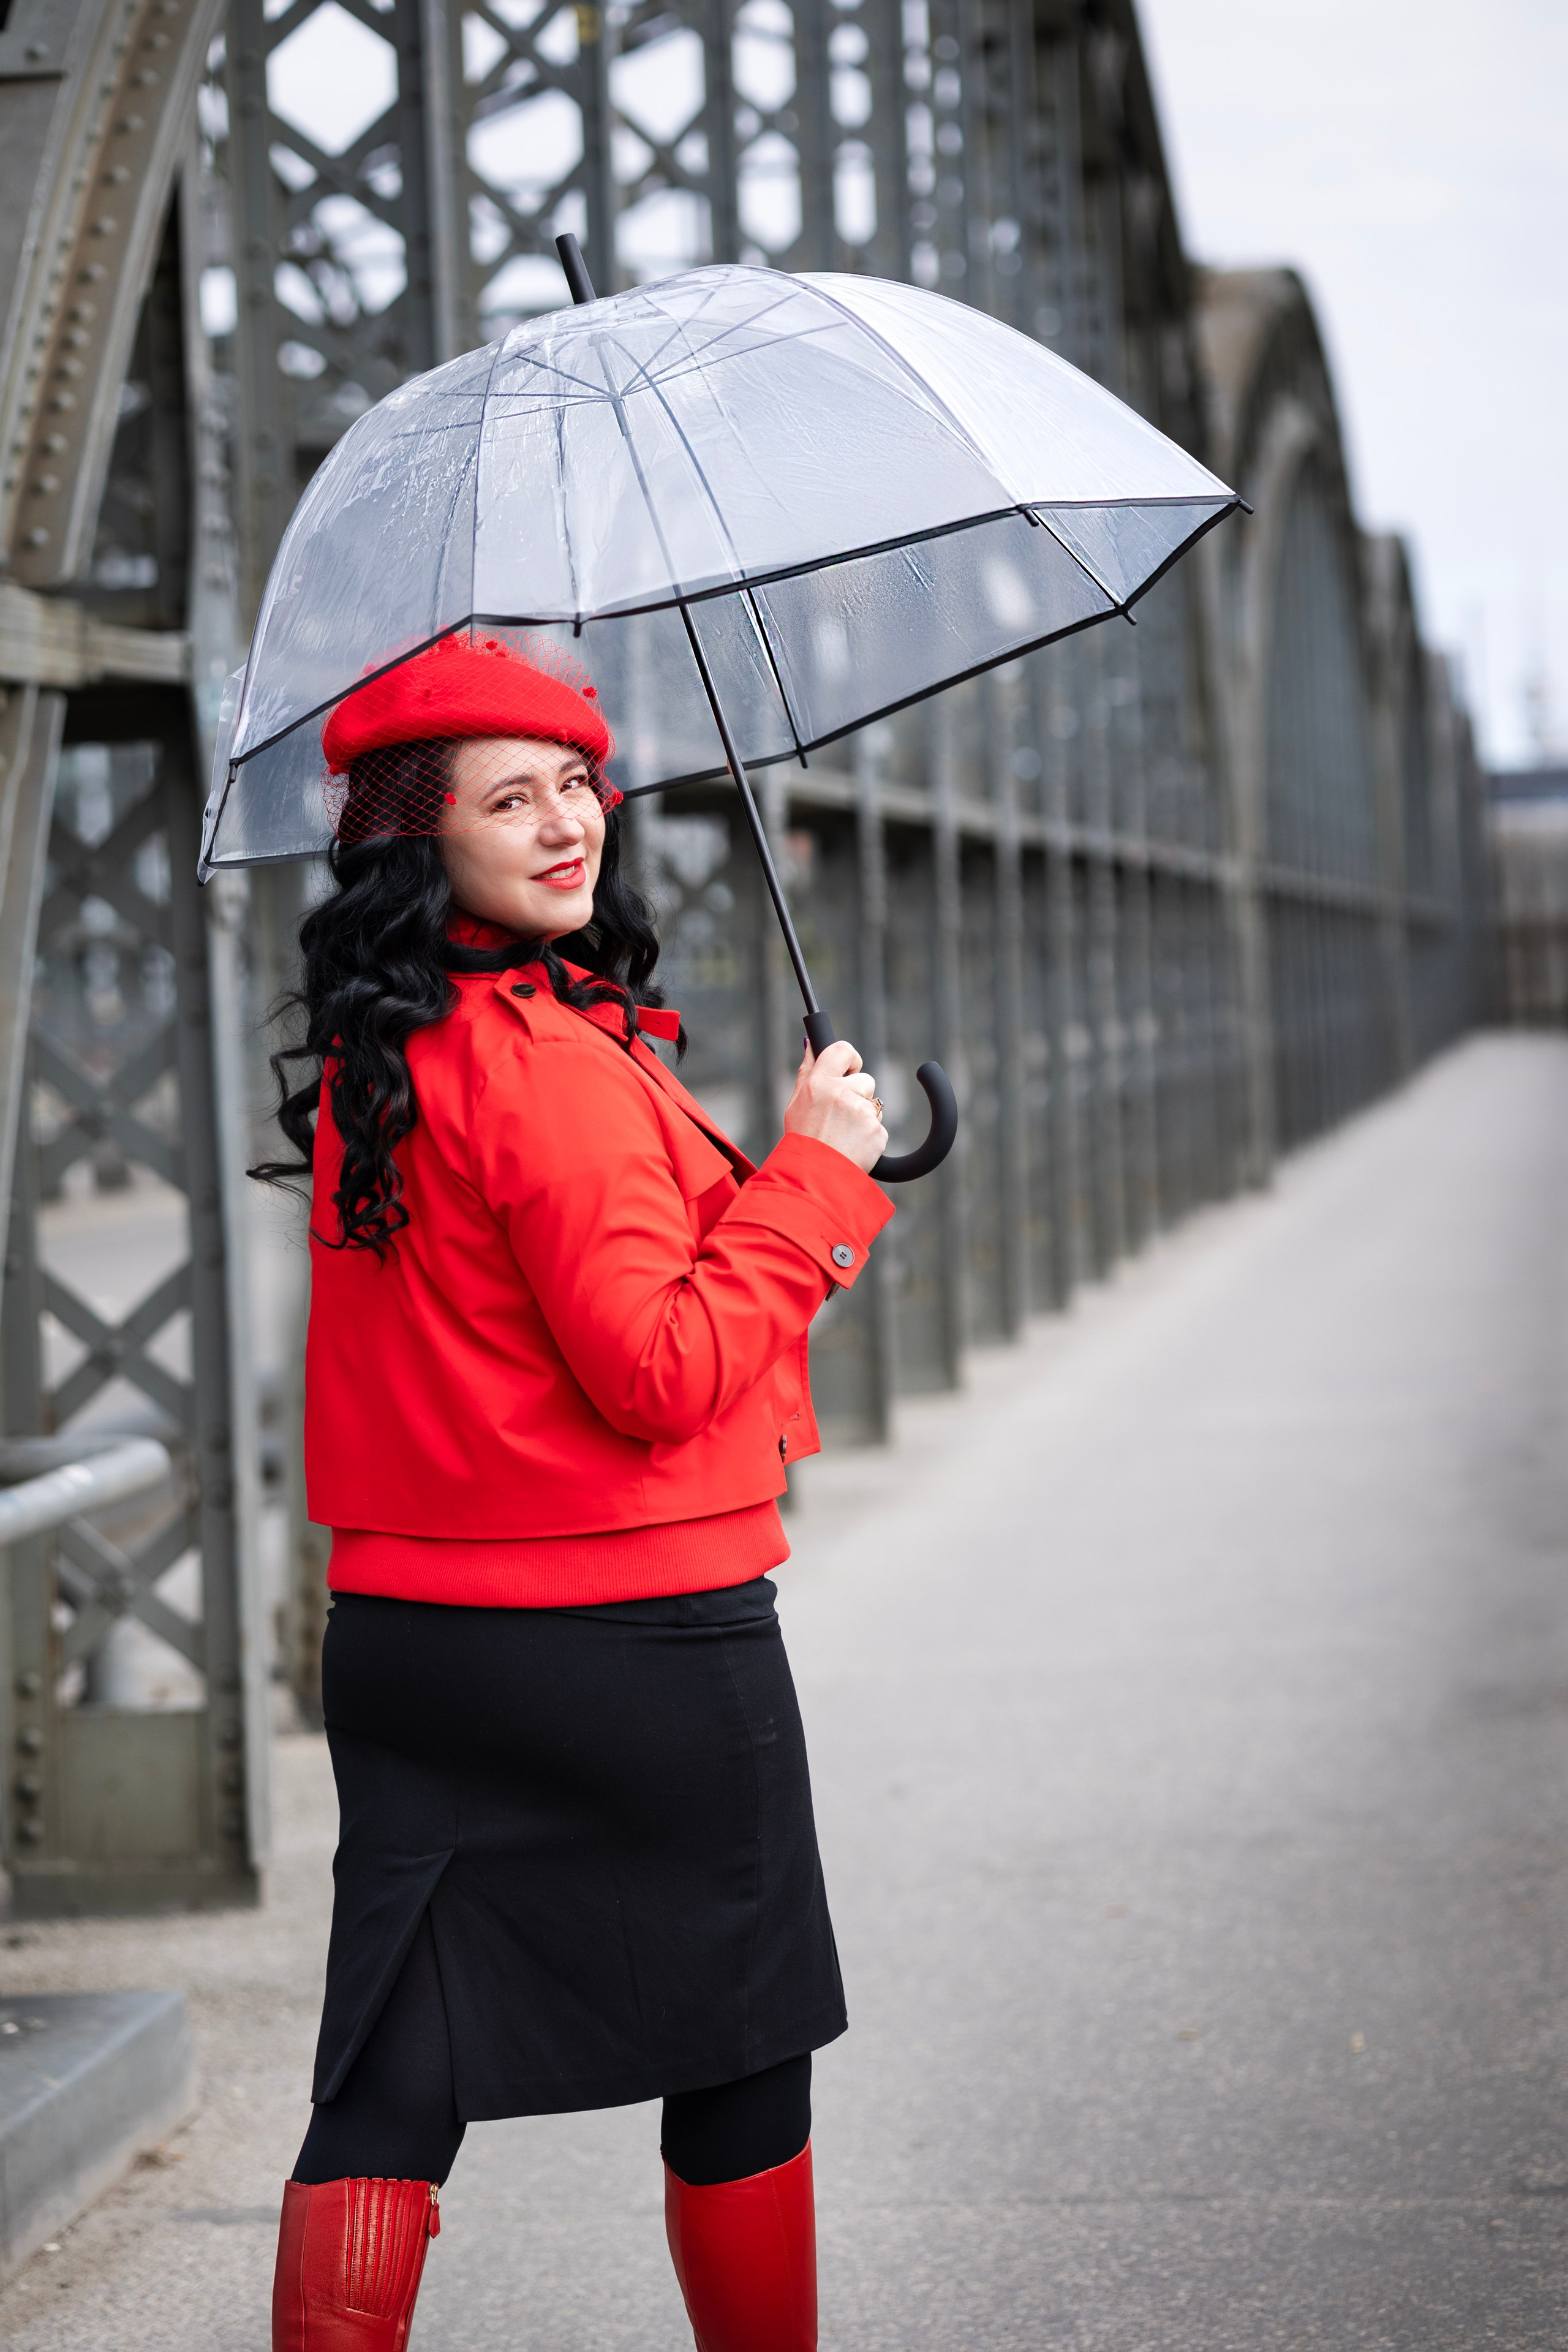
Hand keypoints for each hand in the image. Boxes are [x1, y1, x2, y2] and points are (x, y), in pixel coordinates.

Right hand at [782, 1038, 886, 1173]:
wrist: (813, 1180)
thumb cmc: (802, 1141)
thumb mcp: (795, 1104)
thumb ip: (806, 1072)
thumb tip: (811, 1043)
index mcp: (819, 1083)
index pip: (842, 1049)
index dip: (851, 1059)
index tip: (851, 1068)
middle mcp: (842, 1094)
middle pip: (866, 1080)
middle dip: (858, 1095)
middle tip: (839, 1118)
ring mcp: (862, 1113)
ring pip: (874, 1105)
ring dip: (863, 1118)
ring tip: (843, 1137)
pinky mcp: (876, 1132)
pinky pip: (878, 1127)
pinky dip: (869, 1137)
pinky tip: (852, 1148)